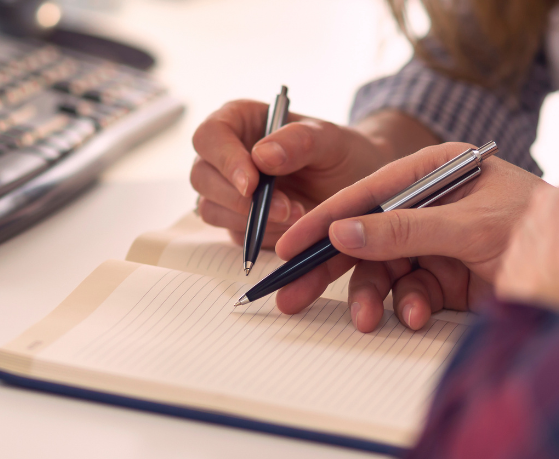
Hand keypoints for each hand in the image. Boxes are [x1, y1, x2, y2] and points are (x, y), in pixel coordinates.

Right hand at [190, 103, 432, 247]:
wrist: (357, 188)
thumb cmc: (341, 153)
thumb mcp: (330, 139)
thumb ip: (299, 141)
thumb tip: (261, 156)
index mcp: (239, 122)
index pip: (210, 136)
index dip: (224, 160)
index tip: (252, 182)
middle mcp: (226, 156)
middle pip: (201, 176)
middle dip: (239, 198)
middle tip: (285, 209)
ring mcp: (229, 192)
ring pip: (211, 209)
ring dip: (251, 220)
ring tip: (297, 216)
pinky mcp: (239, 222)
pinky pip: (234, 234)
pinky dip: (261, 236)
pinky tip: (291, 229)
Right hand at [274, 142, 550, 331]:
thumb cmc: (542, 227)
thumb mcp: (467, 225)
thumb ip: (403, 229)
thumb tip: (344, 231)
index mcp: (435, 171)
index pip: (367, 193)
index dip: (325, 219)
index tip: (291, 244)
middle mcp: (431, 205)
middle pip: (365, 236)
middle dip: (332, 269)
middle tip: (292, 294)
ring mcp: (439, 244)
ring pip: (384, 272)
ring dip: (373, 298)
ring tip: (367, 320)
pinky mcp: (449, 280)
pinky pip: (411, 294)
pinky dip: (408, 308)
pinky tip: (416, 316)